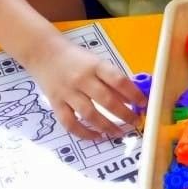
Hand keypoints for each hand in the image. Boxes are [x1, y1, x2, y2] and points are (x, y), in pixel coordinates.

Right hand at [28, 41, 145, 139]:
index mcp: (96, 65)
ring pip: (90, 114)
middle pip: (107, 100)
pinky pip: (70, 122)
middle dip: (124, 114)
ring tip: (119, 133)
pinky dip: (83, 132)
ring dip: (107, 126)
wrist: (43, 52)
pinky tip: (96, 136)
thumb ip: (110, 78)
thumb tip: (131, 97)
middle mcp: (82, 79)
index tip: (144, 104)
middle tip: (135, 122)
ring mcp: (68, 92)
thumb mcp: (96, 61)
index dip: (134, 94)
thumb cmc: (75, 57)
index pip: (119, 81)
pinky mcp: (55, 103)